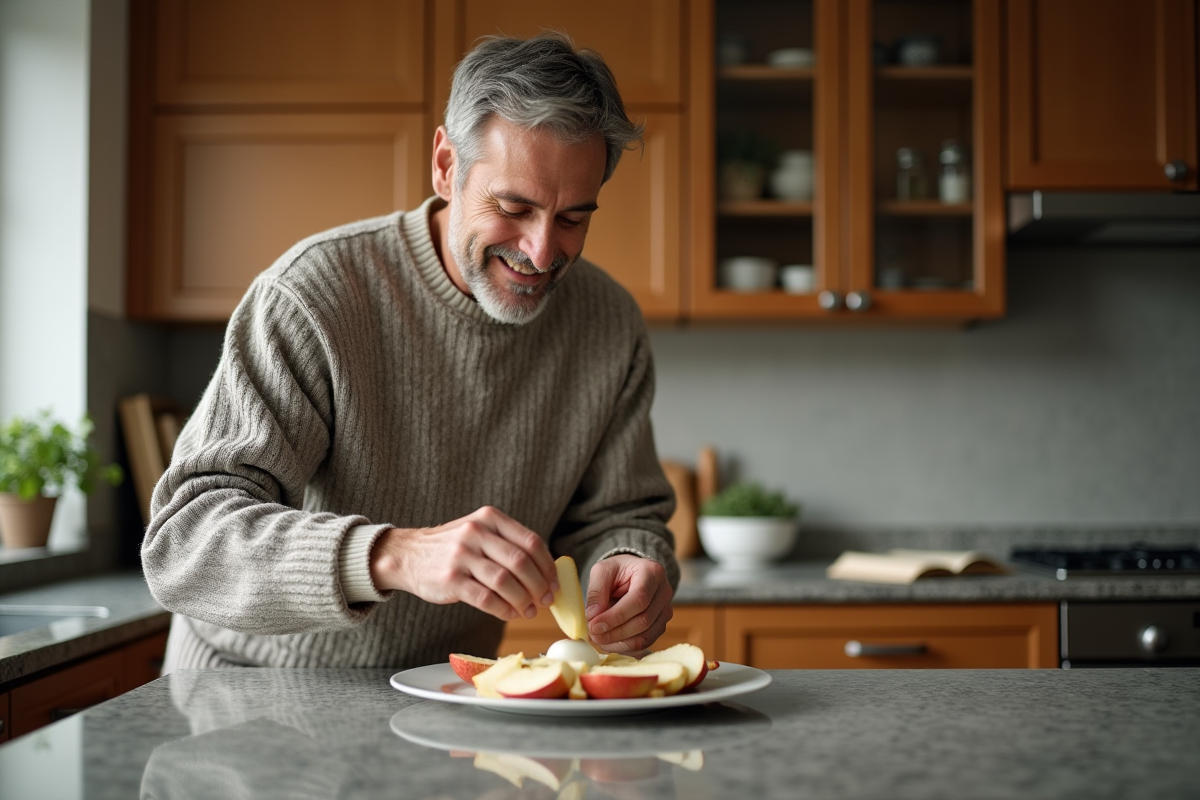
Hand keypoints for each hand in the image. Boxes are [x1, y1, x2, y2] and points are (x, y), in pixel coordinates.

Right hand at [369, 506, 558, 621]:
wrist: (407, 555)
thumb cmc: (451, 548)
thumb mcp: (478, 531)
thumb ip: (507, 544)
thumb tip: (545, 572)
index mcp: (489, 518)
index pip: (530, 542)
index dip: (547, 566)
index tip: (554, 583)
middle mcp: (476, 533)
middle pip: (521, 562)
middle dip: (539, 586)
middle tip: (545, 600)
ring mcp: (462, 556)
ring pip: (505, 582)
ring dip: (523, 600)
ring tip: (529, 611)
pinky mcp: (451, 580)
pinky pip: (487, 599)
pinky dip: (504, 610)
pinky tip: (510, 614)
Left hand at [584, 554, 672, 652]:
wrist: (631, 575)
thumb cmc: (616, 571)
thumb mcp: (602, 571)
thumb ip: (596, 591)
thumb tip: (593, 616)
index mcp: (652, 572)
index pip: (638, 600)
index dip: (615, 617)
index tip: (594, 626)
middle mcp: (664, 592)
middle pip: (643, 621)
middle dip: (615, 633)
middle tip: (593, 636)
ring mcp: (665, 611)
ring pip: (645, 636)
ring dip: (619, 643)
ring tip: (598, 640)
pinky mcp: (661, 626)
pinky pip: (645, 643)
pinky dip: (625, 648)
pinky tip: (609, 643)